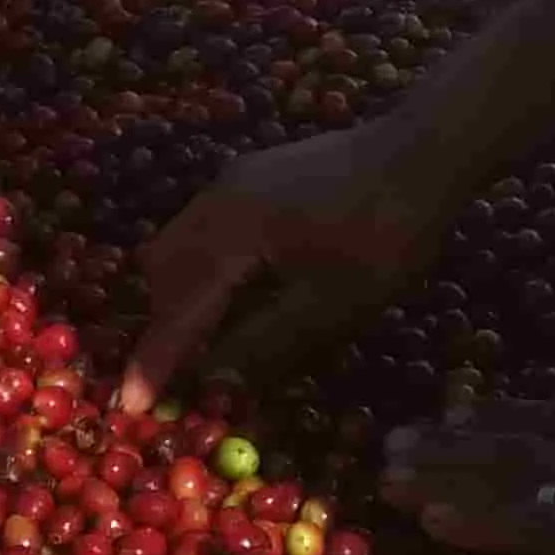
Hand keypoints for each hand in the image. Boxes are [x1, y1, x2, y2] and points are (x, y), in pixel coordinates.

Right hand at [126, 122, 466, 411]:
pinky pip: (205, 230)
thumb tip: (214, 377)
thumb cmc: (387, 233)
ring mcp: (234, 182)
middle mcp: (218, 199)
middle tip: (168, 379)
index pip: (179, 307)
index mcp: (232, 229)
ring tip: (200, 346)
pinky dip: (203, 271)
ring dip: (181, 296)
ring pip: (180, 246)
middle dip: (161, 325)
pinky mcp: (254, 179)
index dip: (156, 359)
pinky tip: (233, 298)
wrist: (425, 150)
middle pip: (163, 270)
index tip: (129, 404)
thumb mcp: (333, 302)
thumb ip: (266, 340)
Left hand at [379, 393, 554, 554]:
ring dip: (443, 479)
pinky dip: (477, 521)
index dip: (494, 421)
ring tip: (386, 477)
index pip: (551, 420)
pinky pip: (527, 526)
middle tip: (388, 447)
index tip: (447, 418)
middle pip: (511, 443)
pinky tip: (431, 521)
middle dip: (449, 447)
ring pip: (505, 480)